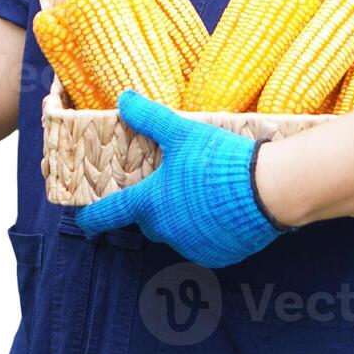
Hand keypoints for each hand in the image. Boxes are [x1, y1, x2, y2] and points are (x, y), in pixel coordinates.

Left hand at [74, 90, 294, 267]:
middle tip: (169, 185)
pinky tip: (221, 210)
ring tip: (202, 193)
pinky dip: (206, 230)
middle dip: (153, 207)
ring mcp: (193, 246)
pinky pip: (204, 243)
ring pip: (177, 232)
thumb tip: (123, 98)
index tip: (84, 220)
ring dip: (182, 218)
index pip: (110, 213)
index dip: (93, 217)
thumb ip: (148, 117)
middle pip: (148, 220)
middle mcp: (166, 231)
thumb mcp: (181, 132)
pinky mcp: (219, 255)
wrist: (268, 190)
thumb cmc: (218, 160)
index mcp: (150, 203)